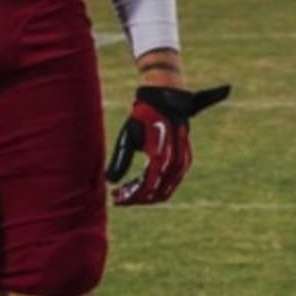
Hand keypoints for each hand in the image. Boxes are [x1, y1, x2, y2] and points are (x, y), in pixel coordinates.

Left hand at [106, 84, 230, 204]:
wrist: (165, 97)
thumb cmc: (143, 115)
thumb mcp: (127, 136)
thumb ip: (120, 159)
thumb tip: (111, 181)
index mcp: (160, 153)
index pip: (148, 185)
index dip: (132, 197)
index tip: (116, 199)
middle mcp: (174, 157)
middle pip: (160, 190)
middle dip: (139, 198)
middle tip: (120, 197)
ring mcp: (182, 156)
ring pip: (169, 186)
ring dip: (150, 193)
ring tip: (130, 192)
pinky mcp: (184, 154)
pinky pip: (174, 178)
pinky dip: (160, 185)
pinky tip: (144, 183)